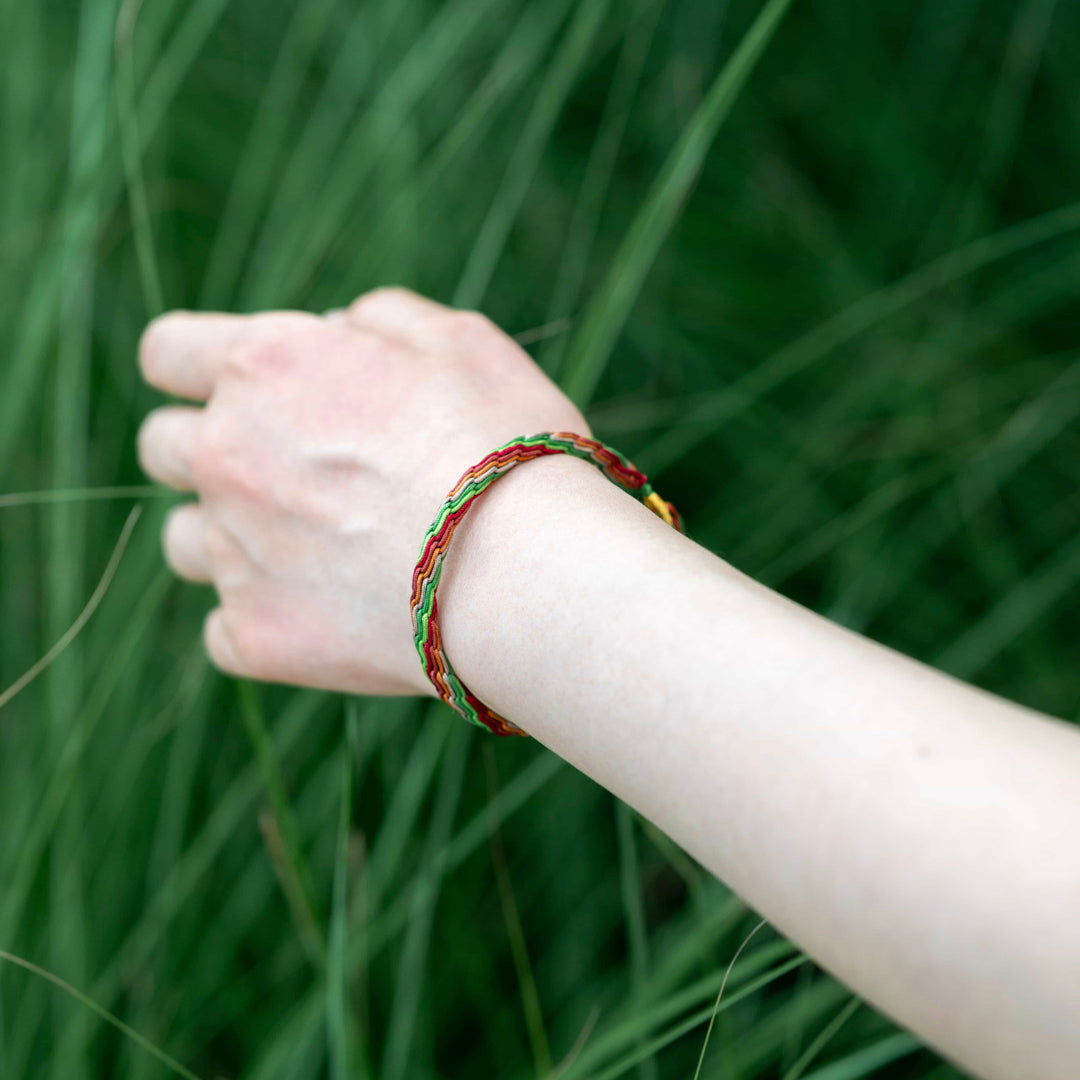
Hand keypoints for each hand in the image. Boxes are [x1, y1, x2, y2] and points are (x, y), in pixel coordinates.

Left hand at [136, 287, 590, 696]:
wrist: (527, 570)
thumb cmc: (505, 442)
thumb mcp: (459, 339)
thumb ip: (376, 320)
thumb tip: (336, 334)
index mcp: (264, 367)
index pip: (167, 352)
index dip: (195, 367)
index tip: (240, 389)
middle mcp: (226, 454)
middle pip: (161, 446)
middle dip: (211, 450)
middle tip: (291, 470)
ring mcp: (234, 551)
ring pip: (185, 541)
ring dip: (231, 537)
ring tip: (318, 549)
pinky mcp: (257, 636)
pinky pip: (226, 630)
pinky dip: (267, 620)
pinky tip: (331, 614)